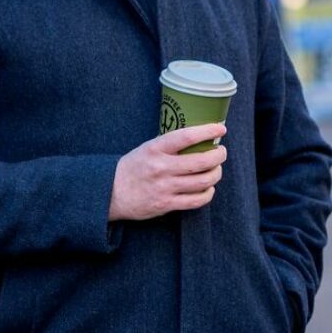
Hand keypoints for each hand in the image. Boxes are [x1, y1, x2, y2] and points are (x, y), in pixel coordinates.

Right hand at [109, 124, 227, 220]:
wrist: (110, 192)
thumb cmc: (133, 167)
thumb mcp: (147, 148)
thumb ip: (170, 145)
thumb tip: (200, 138)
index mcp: (155, 149)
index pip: (186, 136)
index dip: (208, 131)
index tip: (220, 128)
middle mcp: (161, 167)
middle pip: (202, 161)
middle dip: (219, 155)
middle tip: (221, 152)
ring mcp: (165, 187)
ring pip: (203, 181)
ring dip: (216, 174)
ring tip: (216, 169)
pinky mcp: (166, 205)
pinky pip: (197, 200)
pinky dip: (208, 193)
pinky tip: (207, 188)